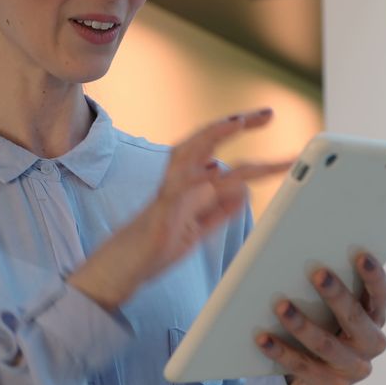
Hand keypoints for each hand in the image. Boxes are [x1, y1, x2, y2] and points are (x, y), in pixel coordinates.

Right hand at [69, 108, 291, 309]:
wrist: (118, 270)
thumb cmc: (153, 250)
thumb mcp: (197, 231)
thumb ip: (219, 212)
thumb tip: (244, 192)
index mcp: (190, 186)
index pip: (221, 151)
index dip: (244, 138)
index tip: (267, 121)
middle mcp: (180, 182)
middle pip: (208, 142)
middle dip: (238, 124)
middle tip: (267, 114)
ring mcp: (169, 195)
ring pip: (190, 155)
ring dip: (213, 136)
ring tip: (238, 122)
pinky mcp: (161, 213)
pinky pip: (177, 189)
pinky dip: (195, 178)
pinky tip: (212, 168)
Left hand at [256, 253, 385, 384]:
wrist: (321, 377)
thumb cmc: (328, 326)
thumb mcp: (337, 309)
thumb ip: (333, 285)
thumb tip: (303, 248)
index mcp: (376, 318)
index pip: (381, 295)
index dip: (374, 275)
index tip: (360, 255)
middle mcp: (370, 344)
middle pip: (355, 318)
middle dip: (336, 295)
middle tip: (316, 273)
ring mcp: (351, 368)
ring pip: (326, 345)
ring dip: (302, 324)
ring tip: (280, 305)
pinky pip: (301, 366)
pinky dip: (280, 351)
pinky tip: (262, 338)